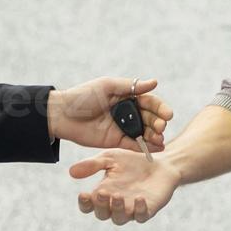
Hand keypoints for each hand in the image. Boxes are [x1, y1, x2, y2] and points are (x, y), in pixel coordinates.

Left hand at [48, 77, 172, 153]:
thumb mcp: (107, 86)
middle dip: (158, 123)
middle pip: (149, 118)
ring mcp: (122, 128)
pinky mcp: (116, 141)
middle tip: (162, 127)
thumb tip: (155, 82)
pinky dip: (146, 147)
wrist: (62, 115)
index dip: (160, 108)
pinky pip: (134, 145)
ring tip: (161, 139)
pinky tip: (156, 148)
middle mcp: (127, 112)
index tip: (168, 114)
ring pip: (144, 132)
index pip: (149, 102)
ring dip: (155, 135)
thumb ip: (131, 86)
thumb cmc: (82, 96)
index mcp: (126, 96)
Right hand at [70, 148, 180, 224]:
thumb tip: (71, 171)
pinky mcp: (148, 210)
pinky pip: (141, 216)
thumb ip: (93, 165)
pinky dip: (140, 210)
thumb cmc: (132, 161)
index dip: (85, 203)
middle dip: (101, 205)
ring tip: (118, 196)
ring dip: (118, 209)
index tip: (83, 194)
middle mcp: (115, 205)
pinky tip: (139, 199)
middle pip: (102, 214)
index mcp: (103, 194)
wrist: (160, 162)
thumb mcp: (110, 158)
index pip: (89, 206)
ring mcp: (131, 209)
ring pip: (120, 219)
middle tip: (104, 193)